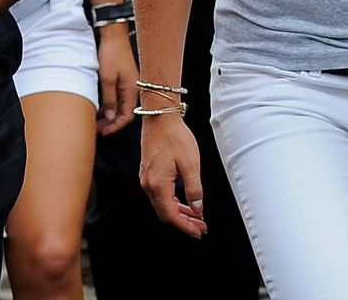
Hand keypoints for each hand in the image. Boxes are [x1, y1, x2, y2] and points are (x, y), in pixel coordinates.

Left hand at [95, 24, 136, 135]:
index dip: (116, 126)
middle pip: (124, 113)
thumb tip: (111, 117)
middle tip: (98, 129)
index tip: (105, 132)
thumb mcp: (107, 79)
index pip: (127, 116)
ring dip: (110, 115)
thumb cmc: (112, 53)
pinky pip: (119, 97)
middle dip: (111, 123)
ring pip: (120, 106)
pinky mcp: (124, 78)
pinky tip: (100, 108)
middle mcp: (133, 88)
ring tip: (97, 121)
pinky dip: (110, 105)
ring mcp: (129, 83)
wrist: (113, 34)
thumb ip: (110, 100)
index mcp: (132, 90)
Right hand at [138, 113, 206, 237]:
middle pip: (165, 213)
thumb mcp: (191, 164)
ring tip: (197, 217)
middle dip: (184, 222)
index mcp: (157, 184)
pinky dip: (173, 202)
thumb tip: (198, 209)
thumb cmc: (175, 136)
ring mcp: (146, 178)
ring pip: (162, 205)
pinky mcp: (148, 172)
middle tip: (201, 227)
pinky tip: (185, 202)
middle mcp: (148, 184)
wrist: (159, 116)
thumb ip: (194, 189)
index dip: (185, 226)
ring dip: (180, 213)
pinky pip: (160, 195)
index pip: (171, 215)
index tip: (198, 232)